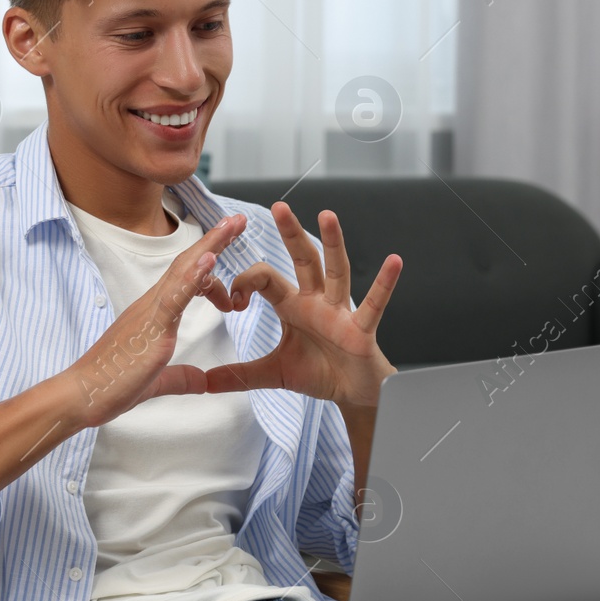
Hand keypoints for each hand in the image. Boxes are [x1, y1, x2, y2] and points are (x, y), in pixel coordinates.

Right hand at [62, 211, 246, 428]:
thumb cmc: (111, 385)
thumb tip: (201, 382)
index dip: (208, 263)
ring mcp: (150, 312)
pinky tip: (211, 258)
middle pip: (187, 264)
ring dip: (210, 245)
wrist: (82, 395)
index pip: (186, 279)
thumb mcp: (156, 381)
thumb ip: (179, 378)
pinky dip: (194, 275)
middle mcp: (151, 305)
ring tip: (232, 224)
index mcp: (154, 314)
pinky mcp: (150, 326)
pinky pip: (175, 296)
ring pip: (184, 270)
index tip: (227, 249)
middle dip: (214, 240)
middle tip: (238, 218)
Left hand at [204, 202, 401, 407]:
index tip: (232, 302)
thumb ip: (240, 375)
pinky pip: (374, 304)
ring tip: (328, 215)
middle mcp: (316, 300)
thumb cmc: (318, 373)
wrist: (350, 394)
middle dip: (291, 234)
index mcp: (292, 305)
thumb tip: (204, 383)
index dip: (244, 284)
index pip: (265, 279)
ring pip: (335, 271)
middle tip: (278, 206)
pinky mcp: (361, 328)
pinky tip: (395, 261)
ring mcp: (340, 311)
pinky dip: (385, 284)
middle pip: (303, 260)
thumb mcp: (272, 373)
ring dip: (333, 243)